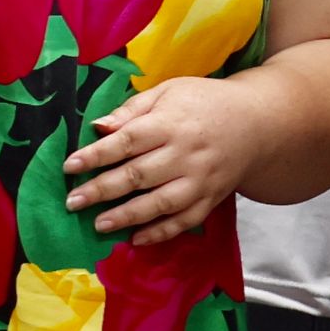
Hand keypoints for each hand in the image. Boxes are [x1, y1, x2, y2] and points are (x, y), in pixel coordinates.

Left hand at [69, 76, 267, 244]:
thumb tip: (98, 127)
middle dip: (102, 190)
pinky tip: (136, 239)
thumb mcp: (170, 92)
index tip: (70, 166)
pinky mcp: (211, 198)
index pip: (128, 140)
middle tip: (73, 202)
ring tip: (99, 224)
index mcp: (173, 123)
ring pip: (160, 203)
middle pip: (139, 174)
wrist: (259, 122)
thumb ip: (133, 109)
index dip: (97, 154)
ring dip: (127, 216)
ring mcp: (201, 179)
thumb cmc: (205, 103)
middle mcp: (187, 154)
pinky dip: (161, 232)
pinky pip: (185, 220)